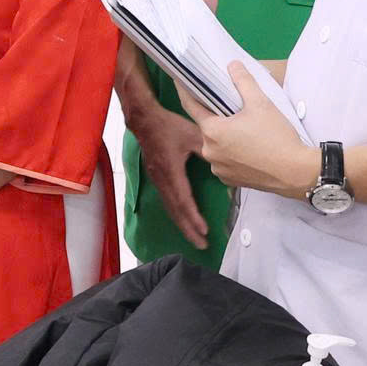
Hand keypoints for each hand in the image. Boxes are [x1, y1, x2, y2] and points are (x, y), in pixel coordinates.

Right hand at [128, 99, 208, 248]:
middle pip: (175, 212)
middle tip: (201, 245)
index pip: (183, 201)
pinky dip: (176, 214)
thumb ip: (208, 149)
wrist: (144, 120)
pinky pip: (167, 201)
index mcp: (171, 172)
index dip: (193, 218)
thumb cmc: (168, 126)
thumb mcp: (192, 134)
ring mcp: (157, 180)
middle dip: (188, 230)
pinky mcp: (157, 177)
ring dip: (182, 224)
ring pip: (170, 208)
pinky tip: (183, 218)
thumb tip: (222, 162)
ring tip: (194, 237)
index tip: (204, 231)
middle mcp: (162, 180)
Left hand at [177, 65, 319, 201]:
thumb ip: (243, 81)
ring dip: (225, 136)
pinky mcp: (230, 180)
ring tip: (245, 130)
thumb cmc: (276, 137)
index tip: (180, 80)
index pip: (191, 106)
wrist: (296, 173)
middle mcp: (209, 152)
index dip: (186, 91)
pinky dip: (232, 153)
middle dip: (217, 116)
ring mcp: (219, 168)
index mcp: (212, 131)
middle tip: (233, 108)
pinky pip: (225, 161)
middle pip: (208, 127)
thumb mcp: (261, 103)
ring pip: (217, 145)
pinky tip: (248, 148)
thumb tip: (233, 65)